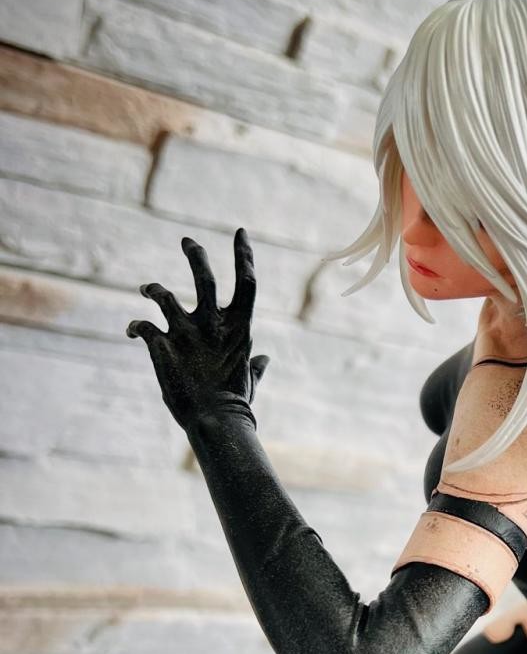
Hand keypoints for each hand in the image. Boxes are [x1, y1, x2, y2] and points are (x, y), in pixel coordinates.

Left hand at [127, 229, 268, 428]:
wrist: (215, 421)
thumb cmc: (236, 404)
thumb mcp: (249, 380)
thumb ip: (256, 366)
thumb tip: (265, 360)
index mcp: (239, 329)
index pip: (246, 282)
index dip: (244, 255)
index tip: (240, 233)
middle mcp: (212, 324)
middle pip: (204, 278)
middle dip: (195, 255)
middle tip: (186, 241)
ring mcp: (186, 333)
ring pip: (164, 296)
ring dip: (153, 289)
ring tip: (147, 289)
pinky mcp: (162, 345)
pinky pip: (143, 326)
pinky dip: (136, 326)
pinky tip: (133, 330)